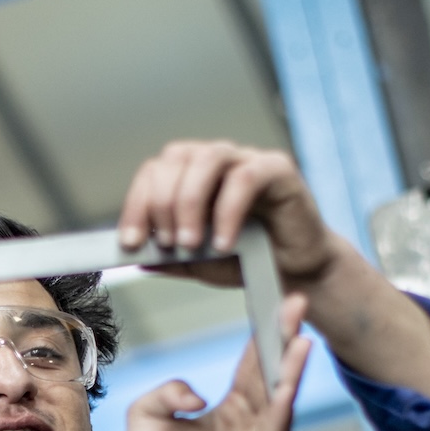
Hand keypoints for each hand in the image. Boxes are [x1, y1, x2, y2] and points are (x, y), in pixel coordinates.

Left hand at [98, 298, 312, 430]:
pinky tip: (284, 392)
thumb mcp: (145, 414)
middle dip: (286, 342)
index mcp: (229, 412)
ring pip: (280, 406)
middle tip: (299, 308)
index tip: (279, 305)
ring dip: (290, 374)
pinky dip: (280, 417)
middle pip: (274, 378)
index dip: (265, 336)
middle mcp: (251, 429)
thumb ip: (167, 389)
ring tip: (299, 343)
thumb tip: (198, 393)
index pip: (253, 367)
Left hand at [117, 140, 343, 291]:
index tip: (131, 243)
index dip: (136, 205)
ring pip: (207, 159)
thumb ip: (170, 259)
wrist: (298, 272)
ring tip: (190, 243)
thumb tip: (138, 258)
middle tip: (167, 244)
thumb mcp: (200, 264)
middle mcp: (216, 160)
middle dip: (162, 203)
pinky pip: (245, 178)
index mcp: (190, 175)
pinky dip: (227, 211)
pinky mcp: (278, 169)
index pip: (153, 173)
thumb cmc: (249, 259)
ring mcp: (247, 160)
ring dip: (189, 201)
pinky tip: (225, 243)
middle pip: (175, 158)